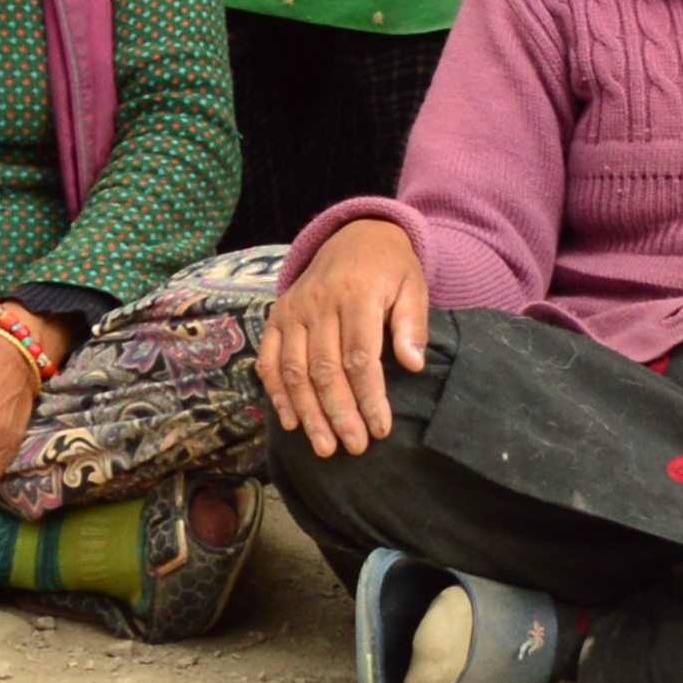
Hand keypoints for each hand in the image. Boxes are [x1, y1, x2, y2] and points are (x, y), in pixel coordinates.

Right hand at [256, 221, 430, 459]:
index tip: (380, 429)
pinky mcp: (277, 317)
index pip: (360, 357)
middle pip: (325, 369)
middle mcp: (319, 302)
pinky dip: (277, 393)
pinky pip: (270, 360)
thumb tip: (413, 365)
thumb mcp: (413, 286)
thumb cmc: (390, 268)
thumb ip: (412, 324)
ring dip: (308, 413)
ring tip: (324, 446)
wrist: (355, 235)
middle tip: (353, 447)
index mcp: (357, 294)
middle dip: (339, 414)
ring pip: (295, 371)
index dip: (369, 398)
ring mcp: (293, 310)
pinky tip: (292, 422)